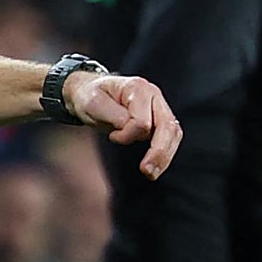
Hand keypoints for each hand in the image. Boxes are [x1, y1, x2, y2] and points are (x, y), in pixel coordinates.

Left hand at [63, 70, 182, 180]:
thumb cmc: (90, 96)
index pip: (142, 121)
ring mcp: (158, 106)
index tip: (112, 137)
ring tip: (152, 173)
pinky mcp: (159, 118)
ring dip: (165, 156)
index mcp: (137, 88)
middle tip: (148, 172)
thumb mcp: (94, 104)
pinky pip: (170, 137)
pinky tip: (156, 165)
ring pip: (173, 133)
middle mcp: (153, 95)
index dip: (127, 134)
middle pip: (168, 126)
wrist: (88, 91)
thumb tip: (135, 129)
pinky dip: (164, 152)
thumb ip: (115, 116)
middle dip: (159, 152)